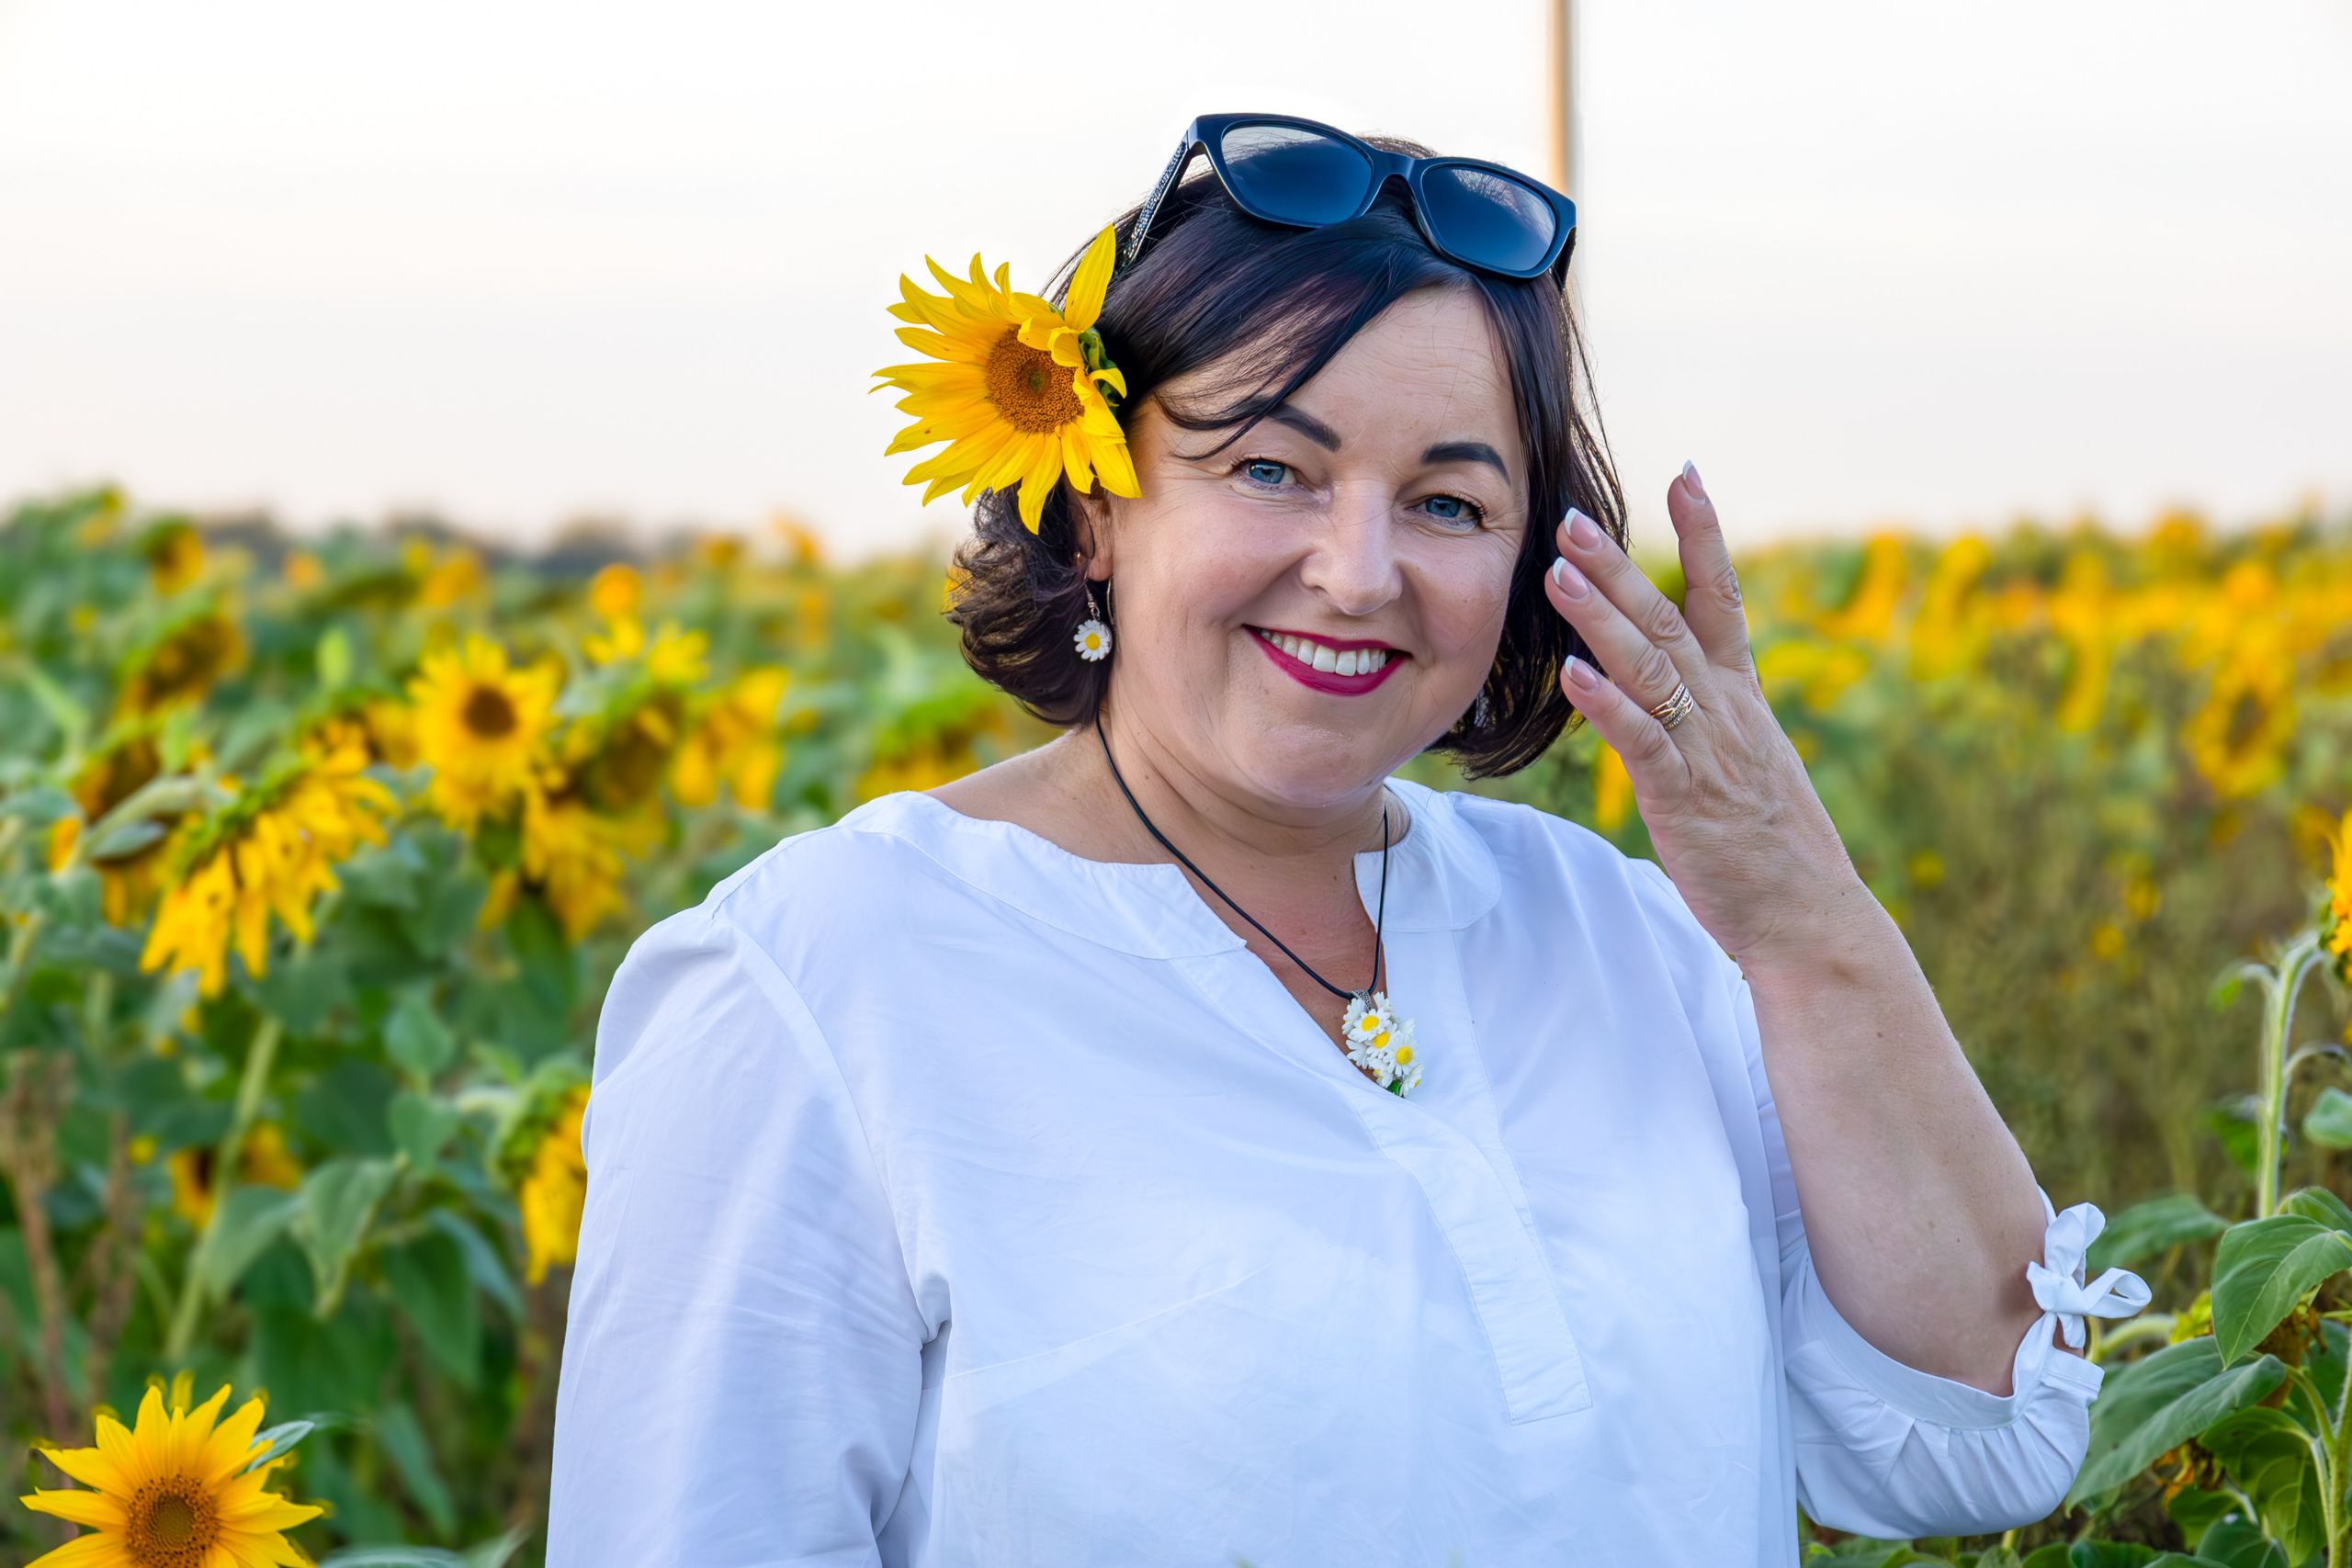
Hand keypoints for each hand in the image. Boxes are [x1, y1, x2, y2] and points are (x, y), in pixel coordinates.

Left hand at [1542, 465, 1870, 975]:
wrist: (1809, 919)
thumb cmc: (1769, 850)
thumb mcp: (1743, 765)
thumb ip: (1709, 721)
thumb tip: (1674, 693)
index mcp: (1742, 698)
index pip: (1724, 598)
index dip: (1705, 535)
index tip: (1686, 474)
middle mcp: (1728, 711)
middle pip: (1670, 620)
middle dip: (1621, 565)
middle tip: (1575, 515)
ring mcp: (1708, 751)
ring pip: (1651, 669)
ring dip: (1603, 618)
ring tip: (1559, 572)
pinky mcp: (1686, 797)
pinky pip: (1645, 741)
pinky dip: (1609, 705)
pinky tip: (1572, 673)